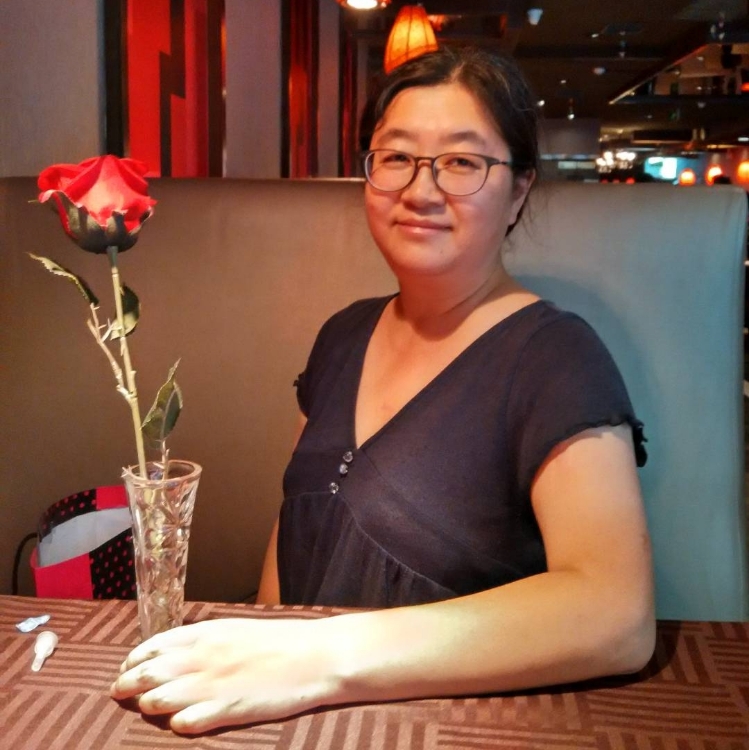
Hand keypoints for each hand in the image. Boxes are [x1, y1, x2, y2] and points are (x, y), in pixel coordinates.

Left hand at [110, 617, 338, 732]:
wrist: (316, 656)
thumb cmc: (280, 642)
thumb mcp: (237, 630)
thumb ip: (205, 640)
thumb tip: (176, 652)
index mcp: (208, 633)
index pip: (156, 644)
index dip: (135, 657)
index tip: (126, 667)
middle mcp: (204, 657)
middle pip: (150, 672)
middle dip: (128, 683)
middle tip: (119, 692)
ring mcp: (214, 684)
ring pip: (160, 699)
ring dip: (147, 705)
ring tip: (145, 708)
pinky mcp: (228, 710)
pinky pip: (187, 722)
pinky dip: (177, 724)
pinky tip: (178, 724)